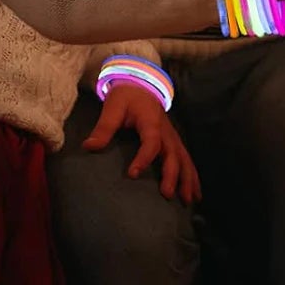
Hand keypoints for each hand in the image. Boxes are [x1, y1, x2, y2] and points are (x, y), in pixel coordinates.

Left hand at [81, 83, 199, 203]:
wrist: (142, 84)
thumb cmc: (127, 97)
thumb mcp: (113, 107)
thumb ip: (104, 128)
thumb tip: (89, 147)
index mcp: (151, 122)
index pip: (151, 141)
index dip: (143, 158)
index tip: (133, 174)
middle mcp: (166, 131)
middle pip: (173, 154)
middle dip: (172, 175)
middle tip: (167, 194)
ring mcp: (173, 137)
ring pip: (185, 159)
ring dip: (188, 179)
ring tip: (189, 200)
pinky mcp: (174, 142)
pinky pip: (186, 160)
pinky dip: (192, 176)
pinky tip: (195, 193)